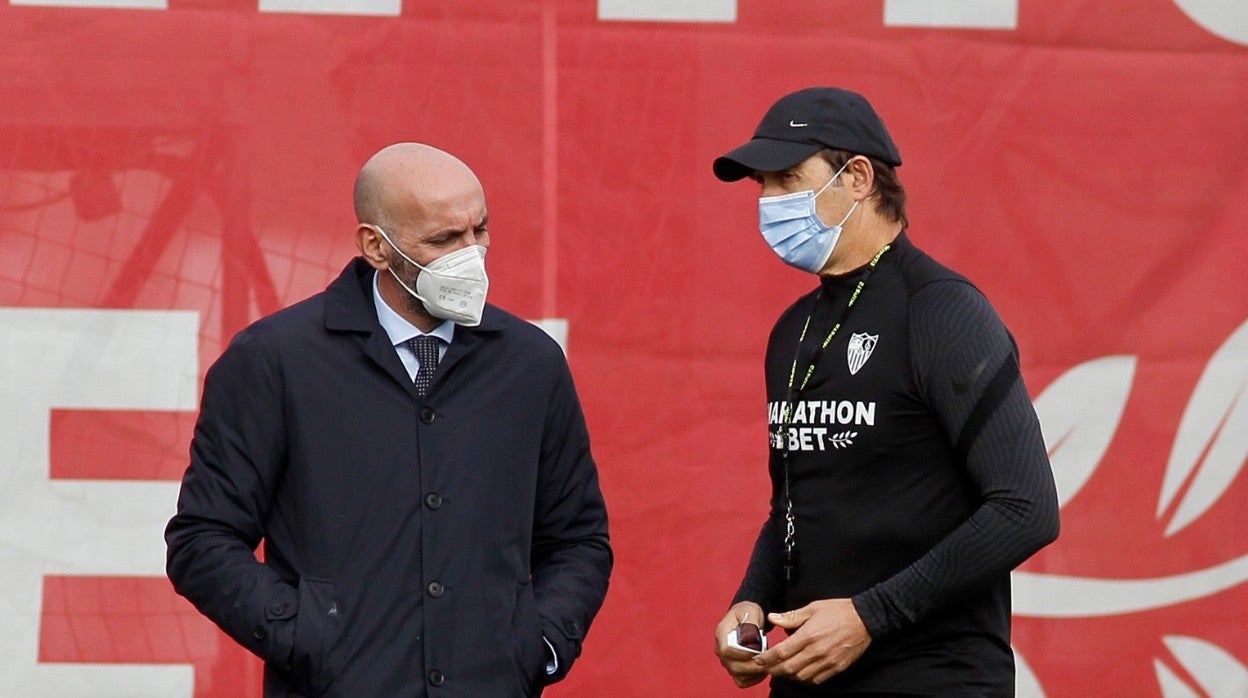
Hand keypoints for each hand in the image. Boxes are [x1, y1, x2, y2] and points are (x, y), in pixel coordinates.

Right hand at [714, 601, 767, 687]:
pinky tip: (764, 668)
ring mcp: (727, 661)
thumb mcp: (751, 610)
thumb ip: (751, 622)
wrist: (746, 618)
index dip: (741, 653)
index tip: (757, 650)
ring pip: (738, 676)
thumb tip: (751, 639)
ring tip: (767, 662)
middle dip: (753, 665)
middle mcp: (721, 650)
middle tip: (768, 659)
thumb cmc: (748, 613)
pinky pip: (743, 681)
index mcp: (721, 634)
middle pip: (733, 666)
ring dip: (755, 672)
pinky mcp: (734, 669)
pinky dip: (754, 678)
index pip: (725, 650)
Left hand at [754, 598, 870, 684]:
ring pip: (801, 676)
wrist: (865, 619)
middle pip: (788, 668)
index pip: (782, 652)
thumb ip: (791, 616)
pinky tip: (800, 672)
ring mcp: (827, 661)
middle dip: (773, 670)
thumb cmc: (838, 611)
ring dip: (788, 675)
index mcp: (808, 635)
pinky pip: (816, 679)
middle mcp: (817, 651)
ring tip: (780, 670)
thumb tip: (772, 618)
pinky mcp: (837, 668)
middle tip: (765, 668)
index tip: (759, 659)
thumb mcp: (812, 608)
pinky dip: (805, 678)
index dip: (767, 658)